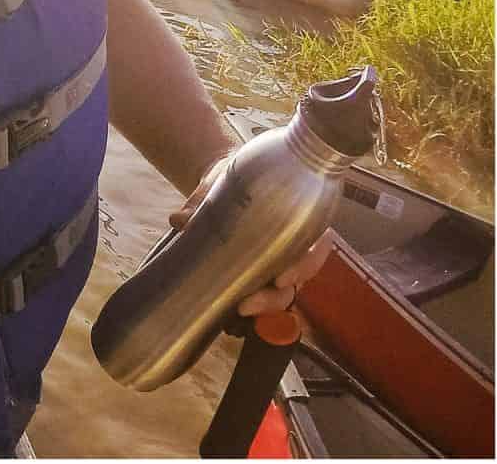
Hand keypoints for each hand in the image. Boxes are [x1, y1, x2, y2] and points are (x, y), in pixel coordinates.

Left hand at [170, 153, 334, 317]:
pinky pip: (262, 297)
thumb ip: (204, 201)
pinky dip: (250, 311)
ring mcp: (281, 264)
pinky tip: (230, 319)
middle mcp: (297, 246)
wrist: (224, 180)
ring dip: (262, 309)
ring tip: (235, 314)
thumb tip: (180, 220)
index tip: (281, 279)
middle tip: (246, 305)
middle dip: (274, 298)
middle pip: (298, 281)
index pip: (317, 246)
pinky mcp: (260, 275)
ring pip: (283, 295)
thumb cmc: (235, 178)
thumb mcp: (222, 182)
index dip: (305, 266)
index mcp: (301, 219)